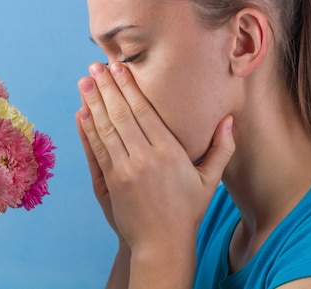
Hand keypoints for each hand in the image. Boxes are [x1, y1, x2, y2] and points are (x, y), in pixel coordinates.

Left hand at [76, 62, 234, 283]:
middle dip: (106, 87)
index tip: (118, 67)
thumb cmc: (188, 210)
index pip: (143, 111)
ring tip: (84, 81)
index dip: (128, 87)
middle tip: (94, 66)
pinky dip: (86, 130)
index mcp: (168, 152)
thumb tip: (229, 120)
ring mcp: (124, 169)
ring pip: (104, 128)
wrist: (162, 244)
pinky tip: (80, 112)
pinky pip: (96, 149)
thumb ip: (221, 148)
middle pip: (120, 114)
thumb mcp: (210, 180)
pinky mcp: (110, 181)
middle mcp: (143, 157)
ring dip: (92, 102)